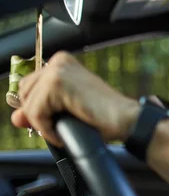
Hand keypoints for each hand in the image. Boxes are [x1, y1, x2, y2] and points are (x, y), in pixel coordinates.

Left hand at [11, 51, 139, 146]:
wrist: (126, 119)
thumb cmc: (104, 116)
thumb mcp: (66, 111)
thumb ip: (40, 110)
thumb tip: (16, 117)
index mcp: (62, 63)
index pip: (29, 86)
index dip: (35, 108)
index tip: (49, 123)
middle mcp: (59, 61)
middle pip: (25, 93)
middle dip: (36, 115)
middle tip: (56, 129)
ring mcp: (58, 70)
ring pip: (29, 104)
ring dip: (43, 124)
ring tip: (62, 132)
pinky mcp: (57, 84)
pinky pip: (36, 113)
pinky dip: (46, 129)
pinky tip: (62, 134)